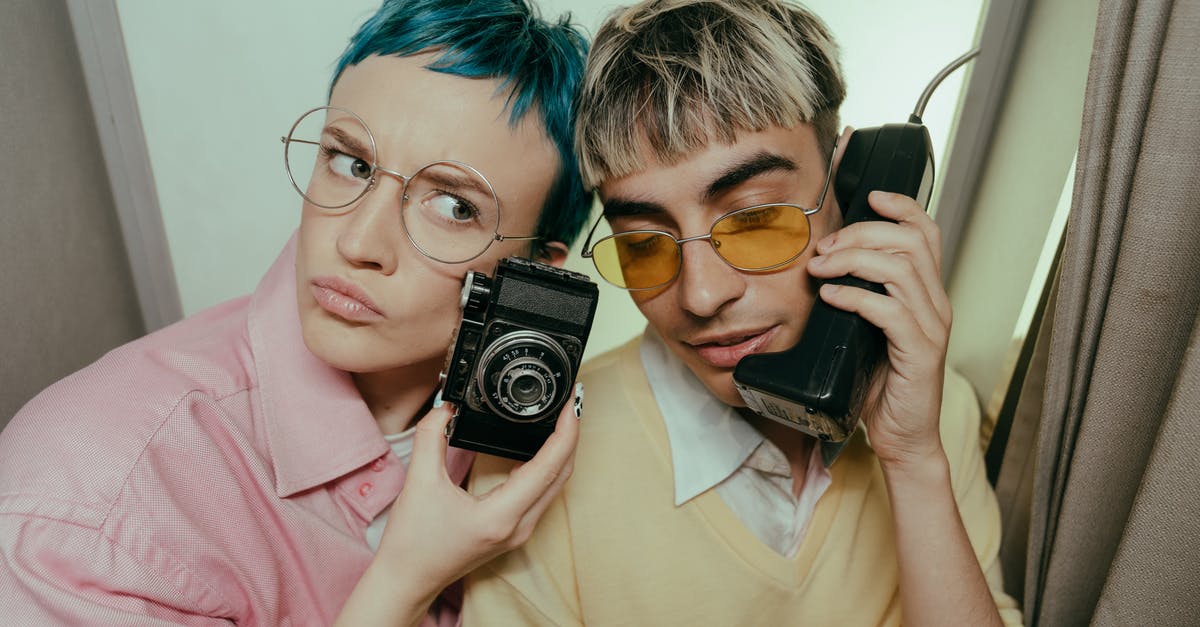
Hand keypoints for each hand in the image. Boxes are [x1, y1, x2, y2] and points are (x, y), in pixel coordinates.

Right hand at [369, 386, 580, 612]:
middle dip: (570, 435)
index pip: (549, 467)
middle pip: (561, 475)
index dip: (566, 431)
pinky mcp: (512, 531)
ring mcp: (518, 531)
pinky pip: (541, 494)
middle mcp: (518, 526)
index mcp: (501, 516)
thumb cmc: (412, 542)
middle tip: (569, 402)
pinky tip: (538, 449)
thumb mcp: (419, 482)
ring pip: (555, 485)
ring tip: (559, 419)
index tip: (570, 403)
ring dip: (561, 451)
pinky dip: (546, 467)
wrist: (406, 581)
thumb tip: (446, 406)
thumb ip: (431, 437)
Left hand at [806, 189, 950, 468]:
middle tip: (825, 247)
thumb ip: (858, 297)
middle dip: (863, 233)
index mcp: (926, 293)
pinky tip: (831, 297)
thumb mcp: (866, 331)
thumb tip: (820, 264)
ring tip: (820, 269)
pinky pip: (890, 311)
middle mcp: (935, 304)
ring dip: (853, 260)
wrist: (902, 437)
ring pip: (901, 269)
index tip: (869, 196)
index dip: (902, 206)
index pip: (927, 232)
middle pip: (910, 241)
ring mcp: (931, 328)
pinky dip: (856, 297)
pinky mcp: (920, 353)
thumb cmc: (881, 384)